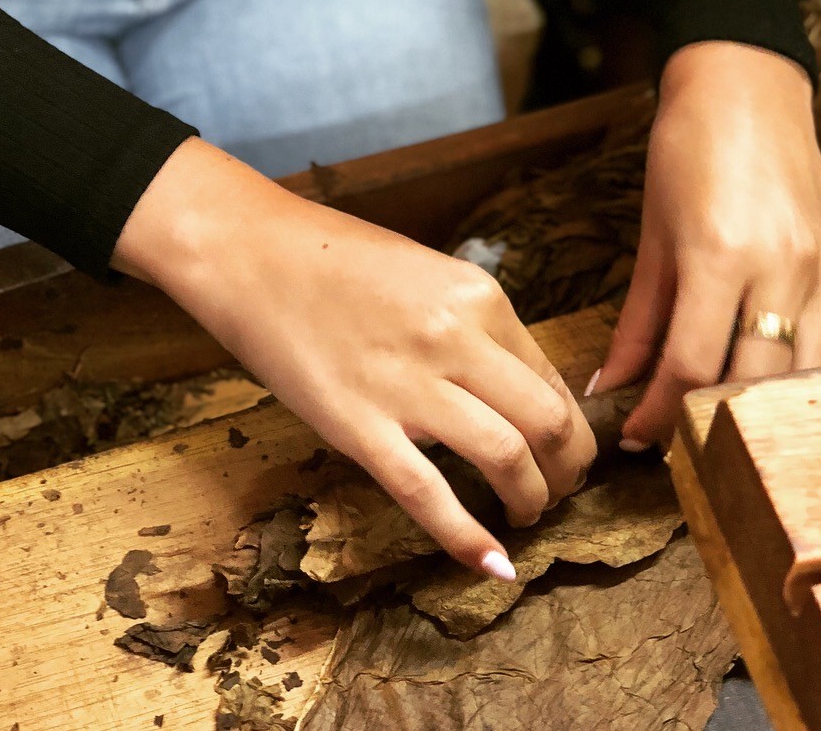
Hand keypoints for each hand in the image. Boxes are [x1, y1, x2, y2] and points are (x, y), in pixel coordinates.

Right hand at [113, 138, 595, 577]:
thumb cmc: (335, 257)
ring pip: (507, 458)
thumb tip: (509, 386)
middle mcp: (457, 339)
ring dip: (533, 498)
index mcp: (480, 296)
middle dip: (570, 468)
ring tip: (528, 514)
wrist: (251, 255)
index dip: (569, 424)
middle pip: (548, 421)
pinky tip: (493, 564)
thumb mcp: (427, 275)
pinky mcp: (359, 427)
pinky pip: (428, 495)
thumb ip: (472, 327)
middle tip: (563, 488)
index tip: (564, 448)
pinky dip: (468, 538)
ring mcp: (408, 386)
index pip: (551, 376)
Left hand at [590, 42, 820, 447]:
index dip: (659, 412)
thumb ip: (636, 320)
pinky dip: (795, 384)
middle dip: (703, 422)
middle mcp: (781, 270)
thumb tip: (609, 384)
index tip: (635, 435)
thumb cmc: (688, 150)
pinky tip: (760, 392)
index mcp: (721, 256)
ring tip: (711, 425)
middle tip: (669, 442)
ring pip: (800, 378)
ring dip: (754, 410)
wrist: (748, 89)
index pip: (692, 365)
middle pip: (749, 382)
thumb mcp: (652, 236)